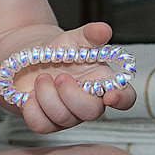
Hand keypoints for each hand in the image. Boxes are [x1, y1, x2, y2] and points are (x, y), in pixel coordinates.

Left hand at [12, 21, 137, 134]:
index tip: (111, 96)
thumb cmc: (59, 50)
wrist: (29, 57)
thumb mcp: (74, 39)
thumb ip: (90, 35)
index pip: (125, 97)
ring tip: (41, 78)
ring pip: (64, 118)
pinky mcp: (46, 122)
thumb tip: (104, 29)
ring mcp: (68, 115)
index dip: (122, 100)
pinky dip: (32, 109)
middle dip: (72, 95)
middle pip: (92, 112)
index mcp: (103, 82)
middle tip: (59, 77)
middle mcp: (89, 102)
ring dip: (48, 96)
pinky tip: (29, 95)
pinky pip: (42, 125)